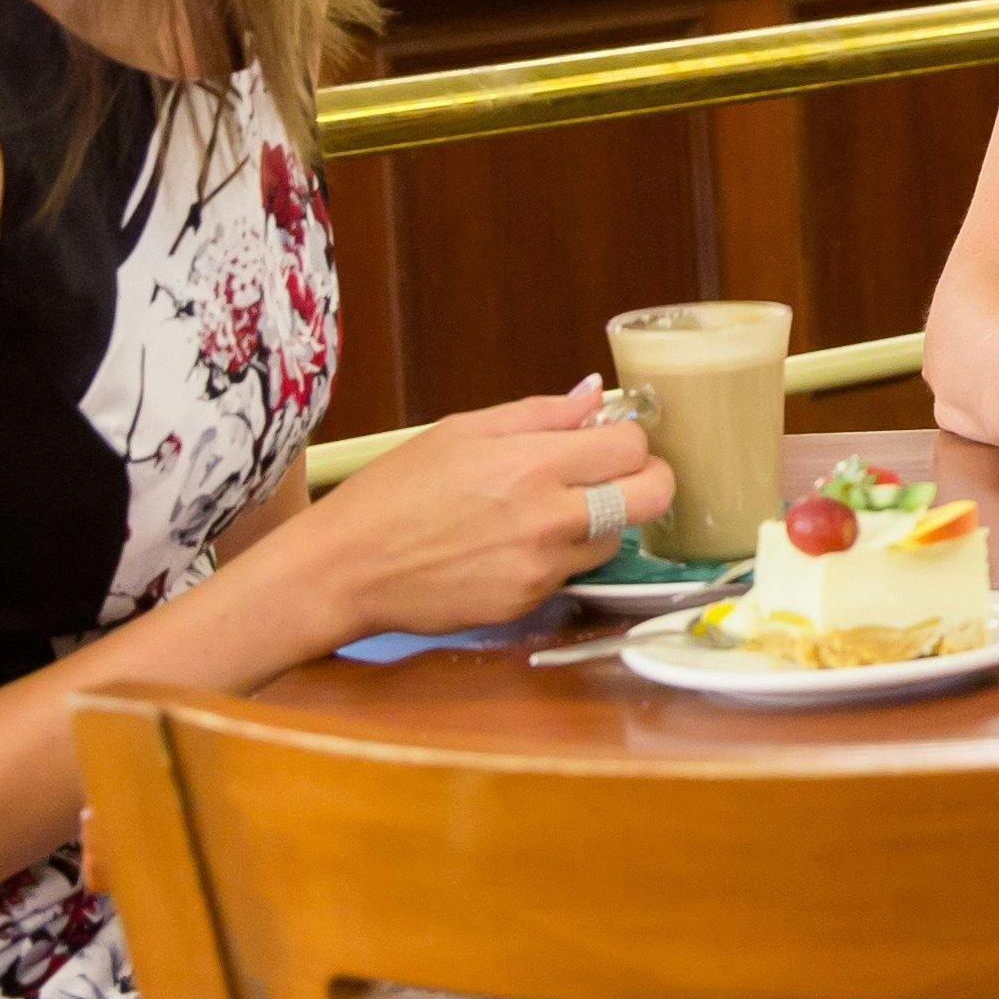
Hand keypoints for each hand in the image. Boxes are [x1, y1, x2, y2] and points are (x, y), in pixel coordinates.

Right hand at [290, 382, 665, 639]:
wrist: (345, 568)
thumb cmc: (394, 491)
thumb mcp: (461, 431)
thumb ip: (539, 413)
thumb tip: (594, 395)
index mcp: (533, 464)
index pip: (633, 447)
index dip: (630, 439)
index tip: (609, 440)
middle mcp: (549, 519)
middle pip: (653, 498)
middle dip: (647, 481)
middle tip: (613, 476)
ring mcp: (542, 568)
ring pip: (614, 540)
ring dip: (599, 523)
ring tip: (545, 512)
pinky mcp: (529, 603)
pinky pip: (570, 574)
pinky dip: (557, 557)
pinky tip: (512, 545)